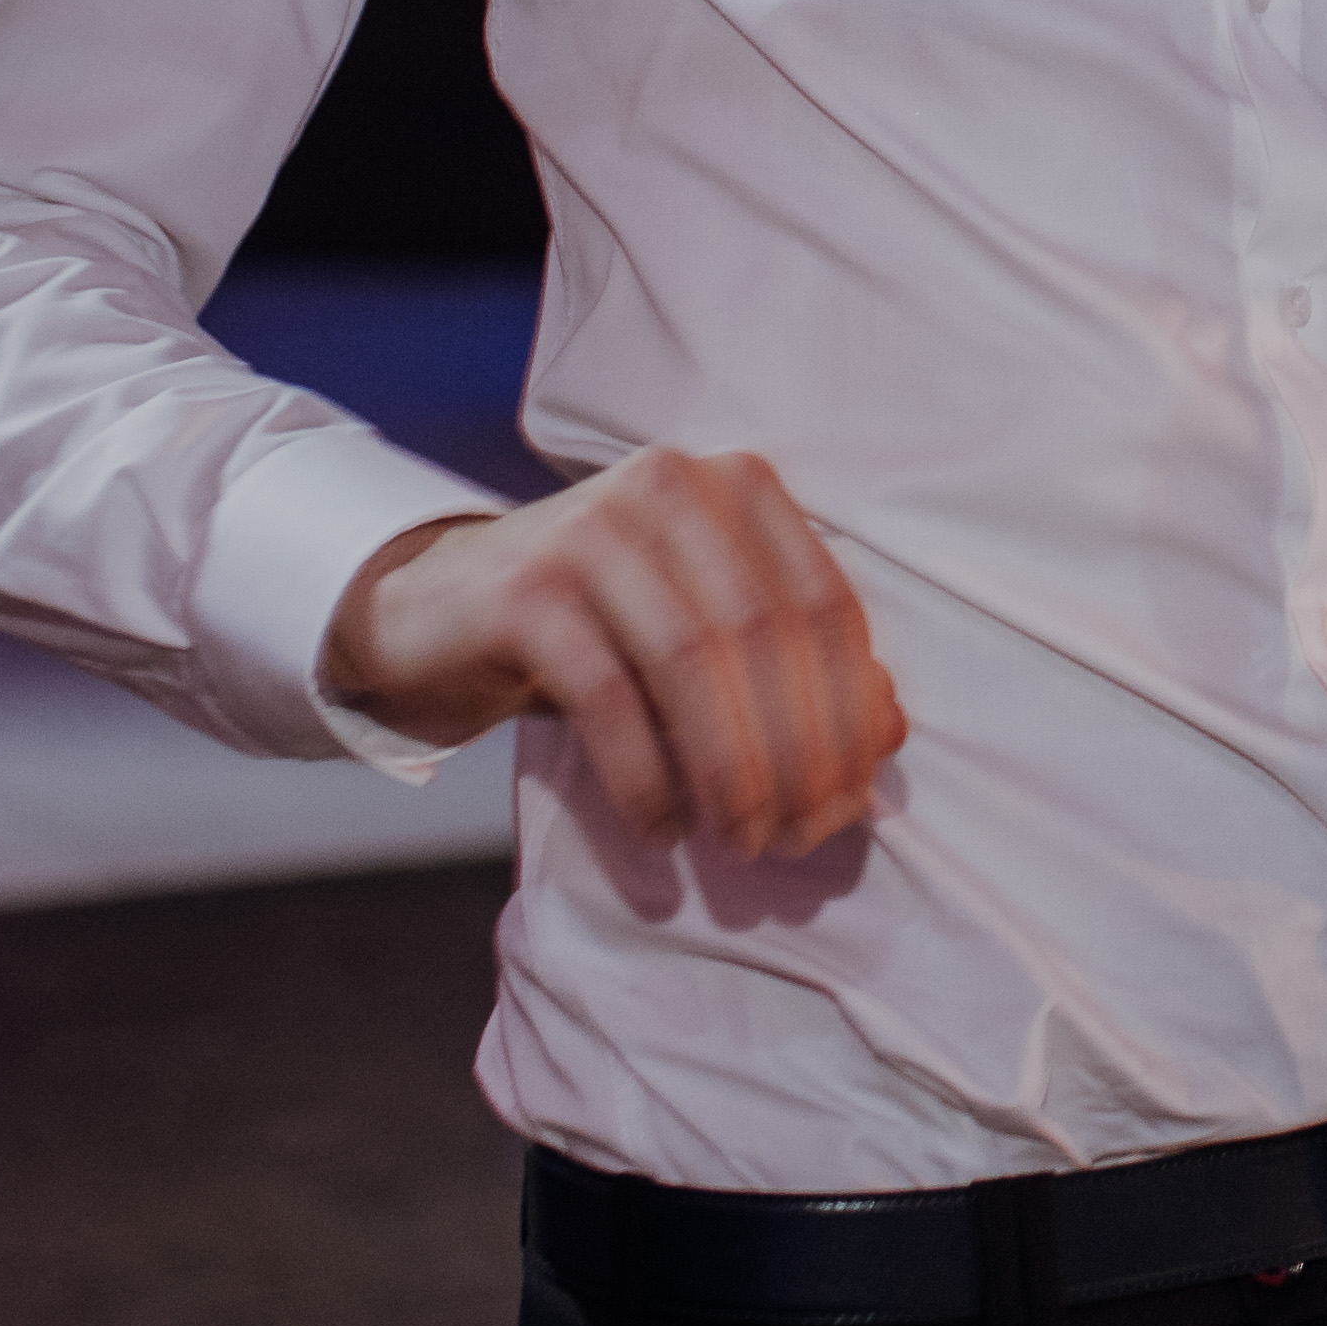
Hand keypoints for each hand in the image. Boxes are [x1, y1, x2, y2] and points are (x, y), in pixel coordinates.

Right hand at [320, 449, 904, 856]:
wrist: (436, 614)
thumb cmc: (599, 629)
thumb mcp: (704, 636)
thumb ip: (794, 667)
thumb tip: (890, 730)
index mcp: (739, 486)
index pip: (824, 604)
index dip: (848, 711)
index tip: (851, 799)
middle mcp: (671, 485)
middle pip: (766, 634)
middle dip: (796, 750)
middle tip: (797, 836)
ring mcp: (592, 528)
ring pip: (694, 662)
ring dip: (730, 767)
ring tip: (740, 840)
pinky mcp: (525, 589)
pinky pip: (610, 695)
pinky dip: (647, 774)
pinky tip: (663, 829)